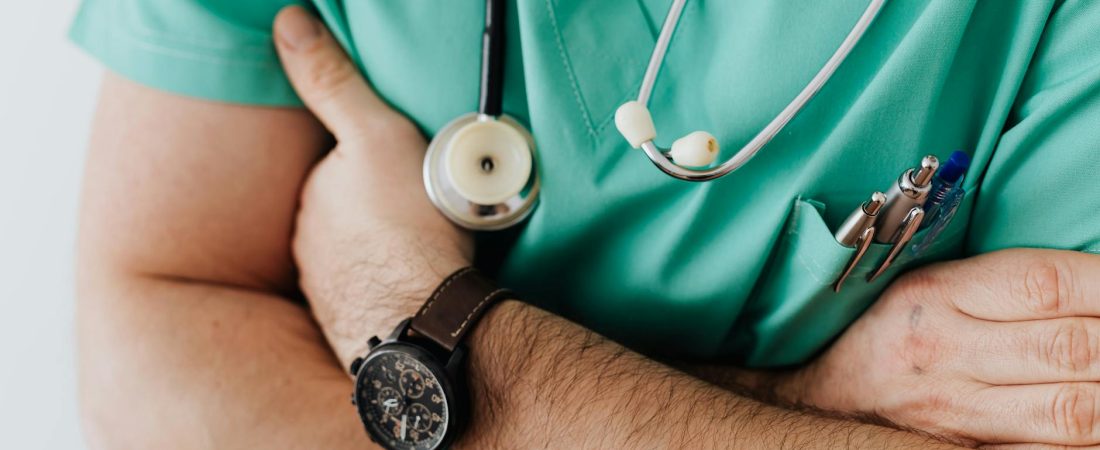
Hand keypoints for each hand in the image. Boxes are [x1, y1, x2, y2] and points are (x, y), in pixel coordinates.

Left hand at [273, 6, 471, 365]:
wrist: (423, 319)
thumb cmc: (407, 225)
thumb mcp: (376, 135)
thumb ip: (332, 81)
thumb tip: (287, 23)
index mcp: (312, 195)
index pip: (335, 170)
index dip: (372, 166)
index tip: (405, 174)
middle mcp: (306, 243)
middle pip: (342, 213)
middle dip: (373, 209)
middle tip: (421, 210)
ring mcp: (325, 287)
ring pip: (353, 255)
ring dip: (379, 250)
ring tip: (423, 250)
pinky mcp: (349, 325)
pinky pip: (368, 294)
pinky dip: (386, 287)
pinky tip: (413, 287)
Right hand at [777, 249, 1099, 447]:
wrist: (820, 400)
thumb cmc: (885, 335)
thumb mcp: (926, 287)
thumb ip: (1003, 284)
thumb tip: (1093, 287)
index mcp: (934, 295)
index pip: (1045, 283)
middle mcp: (945, 352)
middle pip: (1071, 347)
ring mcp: (956, 413)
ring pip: (1073, 411)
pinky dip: (1086, 443)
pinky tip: (1099, 425)